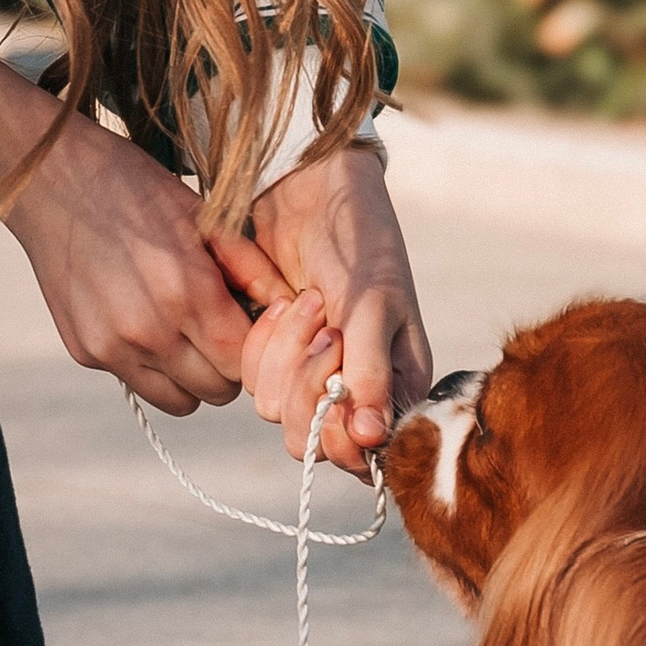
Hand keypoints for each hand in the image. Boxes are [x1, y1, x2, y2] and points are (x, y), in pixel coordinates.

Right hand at [0, 50, 303, 414]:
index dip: (258, 345)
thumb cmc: (137, 189)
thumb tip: (292, 309)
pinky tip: (143, 319)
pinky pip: (138, 383)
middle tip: (220, 325)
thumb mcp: (206, 217)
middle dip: (228, 364)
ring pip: (180, 401)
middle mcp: (148, 331)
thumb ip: (252, 269)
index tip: (251, 320)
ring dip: (192, 376)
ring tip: (185, 331)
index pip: (245, 362)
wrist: (52, 180)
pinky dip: (151, 365)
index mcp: (187, 292)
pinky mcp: (85, 353)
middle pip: (218, 391)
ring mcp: (112, 348)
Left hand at [212, 139, 430, 478]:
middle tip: (327, 330)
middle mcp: (352, 392)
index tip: (339, 385)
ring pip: (274, 408)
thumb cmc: (361, 243)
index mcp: (395, 388)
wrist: (314, 190)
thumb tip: (371, 441)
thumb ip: (372, 374)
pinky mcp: (271, 355)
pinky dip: (261, 339)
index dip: (342, 434)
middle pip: (310, 439)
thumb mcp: (374, 306)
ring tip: (308, 299)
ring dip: (286, 351)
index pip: (362, 455)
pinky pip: (250, 377)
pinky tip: (281, 299)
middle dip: (308, 384)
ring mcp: (307, 376)